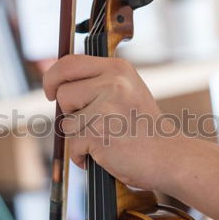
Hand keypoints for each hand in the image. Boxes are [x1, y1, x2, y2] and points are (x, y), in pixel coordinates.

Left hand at [43, 54, 170, 189]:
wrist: (167, 156)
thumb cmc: (143, 128)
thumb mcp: (126, 92)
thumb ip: (96, 82)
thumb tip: (55, 83)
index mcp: (118, 69)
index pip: (69, 63)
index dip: (53, 77)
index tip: (51, 91)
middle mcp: (112, 83)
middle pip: (63, 93)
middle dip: (70, 112)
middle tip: (91, 123)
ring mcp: (105, 108)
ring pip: (66, 122)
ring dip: (79, 136)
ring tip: (105, 139)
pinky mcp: (99, 133)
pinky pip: (73, 145)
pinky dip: (83, 155)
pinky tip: (104, 154)